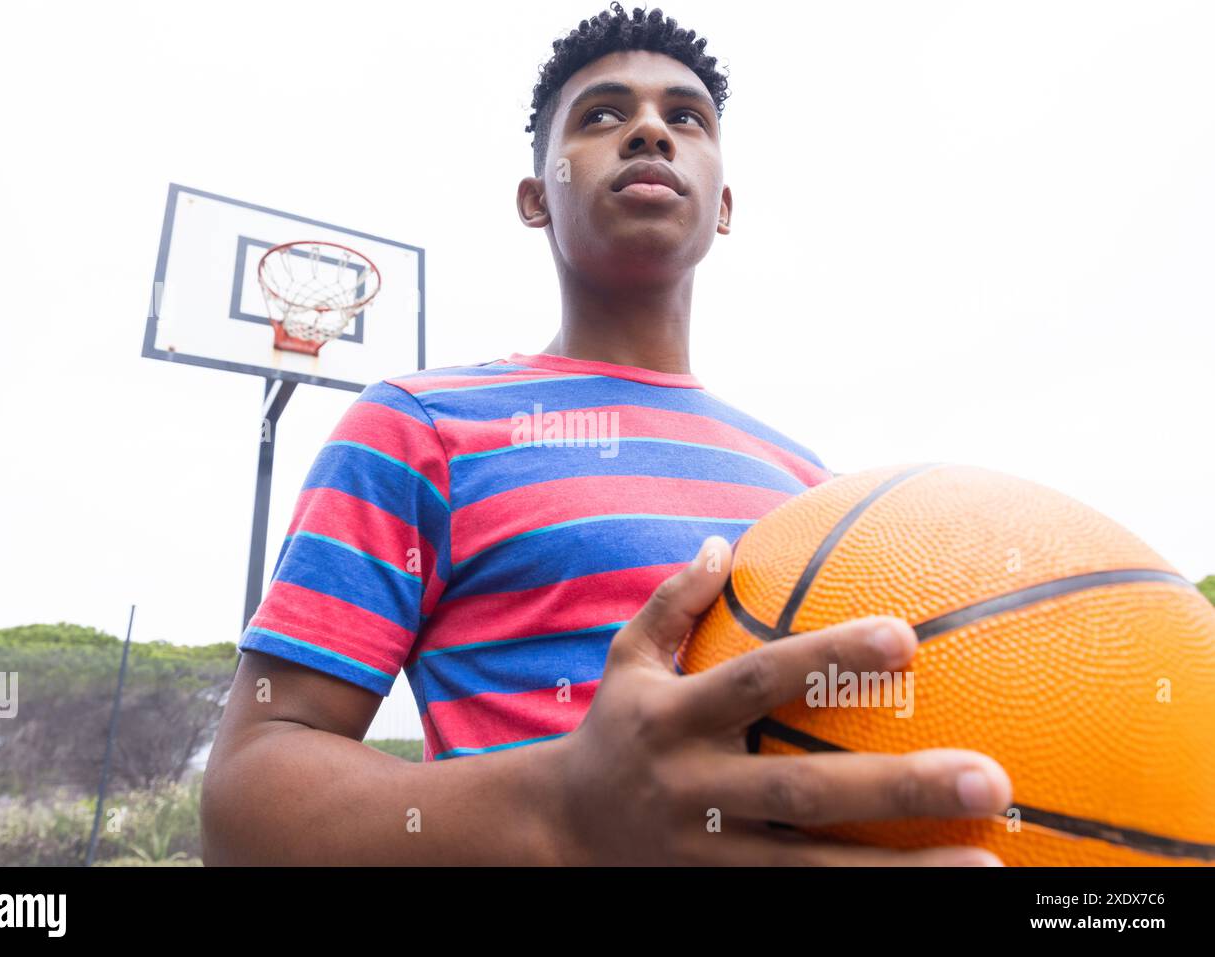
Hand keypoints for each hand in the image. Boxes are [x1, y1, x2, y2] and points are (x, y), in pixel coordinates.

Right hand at [552, 536, 1011, 864]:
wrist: (557, 836)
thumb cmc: (611, 732)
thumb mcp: (626, 661)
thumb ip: (673, 603)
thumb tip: (724, 544)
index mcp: (674, 718)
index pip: (757, 681)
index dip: (827, 658)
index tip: (906, 637)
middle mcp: (695, 789)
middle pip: (804, 790)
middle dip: (897, 787)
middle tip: (990, 778)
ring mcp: (709, 854)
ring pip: (812, 871)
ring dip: (901, 874)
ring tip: (990, 869)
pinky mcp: (717, 897)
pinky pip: (796, 904)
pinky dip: (861, 907)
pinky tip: (936, 908)